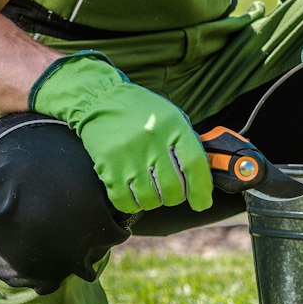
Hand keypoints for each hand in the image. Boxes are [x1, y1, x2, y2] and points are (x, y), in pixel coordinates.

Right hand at [30, 54, 211, 213]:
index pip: (194, 165)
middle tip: (171, 192)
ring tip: (150, 188)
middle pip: (172, 188)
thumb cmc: (139, 111)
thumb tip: (203, 178)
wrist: (99, 99)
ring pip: (149, 199)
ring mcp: (127, 155)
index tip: (201, 202)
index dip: (201, 190)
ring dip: (154, 201)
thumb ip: (188, 143)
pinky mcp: (107, 166)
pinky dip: (132, 204)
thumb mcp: (171, 116)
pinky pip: (124, 201)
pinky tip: (133, 193)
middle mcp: (150, 140)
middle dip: (175, 197)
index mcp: (172, 125)